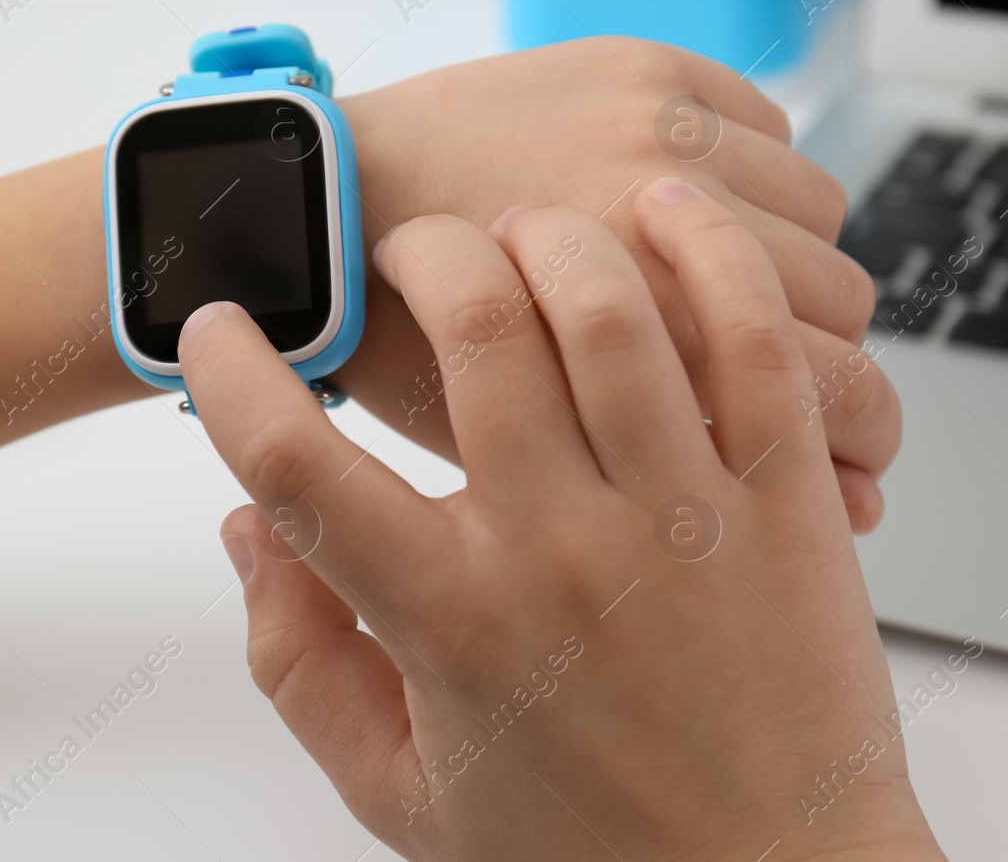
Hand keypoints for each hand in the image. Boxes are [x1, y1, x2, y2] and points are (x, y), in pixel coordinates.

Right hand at [179, 180, 943, 861]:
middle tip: (409, 258)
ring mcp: (684, 514)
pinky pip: (756, 340)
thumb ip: (302, 663)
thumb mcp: (402, 788)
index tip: (221, 331)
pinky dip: (708, 251)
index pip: (297, 467)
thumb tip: (244, 534)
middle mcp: (563, 548)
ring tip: (521, 230)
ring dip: (546, 233)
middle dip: (417, 253)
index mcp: (450, 622)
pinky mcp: (787, 498)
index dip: (234, 376)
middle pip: (469, 326)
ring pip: (607, 306)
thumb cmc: (589, 850)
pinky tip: (660, 209)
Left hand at [339, 37, 896, 532]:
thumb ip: (697, 475)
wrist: (319, 215)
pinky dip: (748, 160)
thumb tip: (849, 503)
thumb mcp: (542, 463)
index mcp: (646, 344)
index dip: (860, 436)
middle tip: (757, 363)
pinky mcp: (640, 66)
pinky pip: (765, 117)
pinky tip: (686, 201)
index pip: (844, 391)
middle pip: (841, 295)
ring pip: (818, 204)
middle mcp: (670, 227)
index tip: (841, 454)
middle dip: (817, 343)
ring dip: (782, 246)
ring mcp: (659, 133)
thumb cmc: (407, 352)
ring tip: (712, 278)